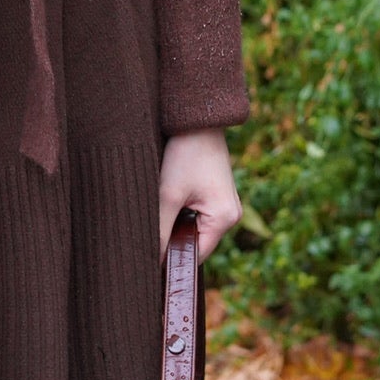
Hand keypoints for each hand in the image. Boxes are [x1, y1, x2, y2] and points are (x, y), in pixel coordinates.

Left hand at [159, 129, 240, 262]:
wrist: (197, 118)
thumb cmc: (186, 153)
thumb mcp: (169, 194)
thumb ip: (160, 231)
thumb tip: (151, 261)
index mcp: (224, 219)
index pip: (196, 255)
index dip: (172, 259)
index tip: (148, 258)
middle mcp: (231, 215)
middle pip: (196, 242)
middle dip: (174, 239)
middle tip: (148, 233)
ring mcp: (226, 204)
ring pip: (195, 228)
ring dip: (176, 224)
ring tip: (158, 213)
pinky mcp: (218, 194)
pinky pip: (198, 214)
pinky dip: (182, 212)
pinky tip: (168, 202)